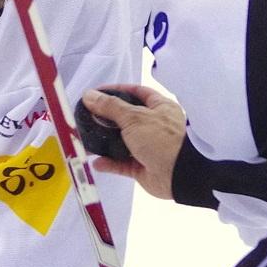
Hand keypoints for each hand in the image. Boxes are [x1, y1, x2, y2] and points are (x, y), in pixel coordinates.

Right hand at [78, 83, 185, 201]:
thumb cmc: (161, 138)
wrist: (180, 174)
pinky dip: (109, 163)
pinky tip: (97, 162)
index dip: (116, 91)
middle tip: (86, 117)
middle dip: (105, 119)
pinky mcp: (143, 168)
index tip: (96, 94)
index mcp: (160, 107)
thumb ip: (110, 106)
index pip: (136, 93)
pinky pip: (122, 164)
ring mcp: (149, 147)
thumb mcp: (134, 117)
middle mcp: (155, 126)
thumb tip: (89, 95)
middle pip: (126, 118)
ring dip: (104, 142)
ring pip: (121, 142)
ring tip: (85, 140)